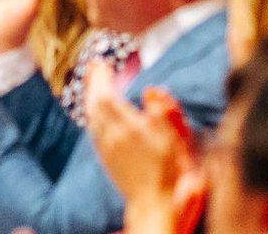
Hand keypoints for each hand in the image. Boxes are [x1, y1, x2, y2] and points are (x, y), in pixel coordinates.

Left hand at [86, 63, 206, 233]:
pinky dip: (95, 115)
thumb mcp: (175, 137)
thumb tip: (150, 90)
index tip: (101, 63)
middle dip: (94, 85)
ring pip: (93, 117)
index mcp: (126, 126)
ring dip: (92, 98)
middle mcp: (111, 136)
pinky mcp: (108, 160)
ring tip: (95, 86)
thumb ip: (163, 110)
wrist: (155, 205)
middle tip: (95, 69)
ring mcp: (107, 149)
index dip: (102, 78)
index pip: (106, 95)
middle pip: (95, 104)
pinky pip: (95, 130)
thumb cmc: (170, 171)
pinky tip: (99, 115)